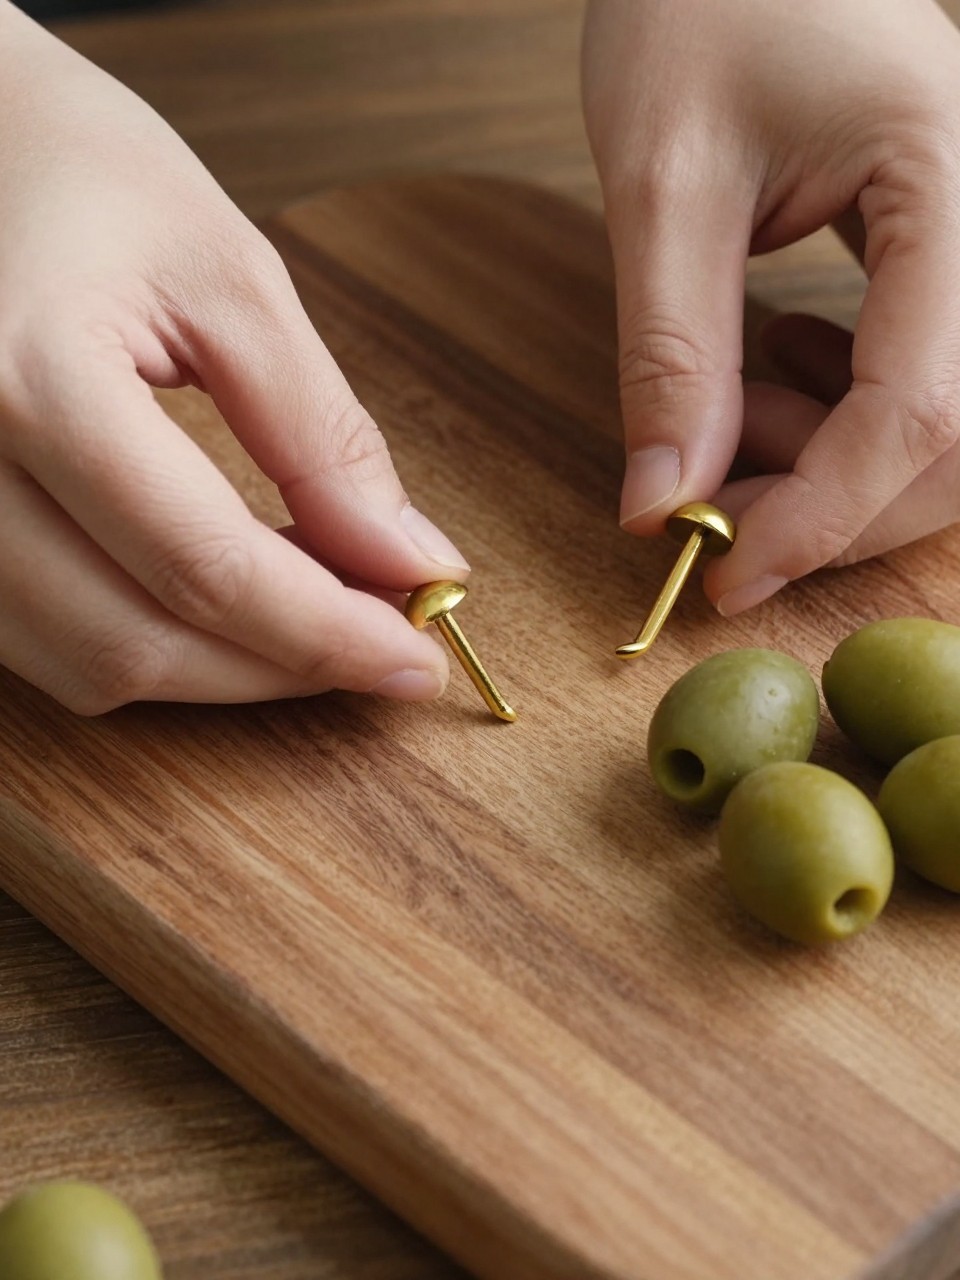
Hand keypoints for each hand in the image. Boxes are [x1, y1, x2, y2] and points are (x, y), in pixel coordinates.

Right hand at [0, 2, 465, 712]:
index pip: (206, 566)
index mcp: (26, 379)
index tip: (418, 657)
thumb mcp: (229, 278)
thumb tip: (408, 560)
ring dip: (219, 668)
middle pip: (140, 644)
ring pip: (87, 667)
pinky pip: (45, 645)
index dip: (329, 632)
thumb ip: (322, 437)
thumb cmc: (82, 172)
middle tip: (379, 642)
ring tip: (311, 615)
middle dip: (281, 664)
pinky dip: (151, 644)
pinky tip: (222, 602)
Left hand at [582, 0, 959, 612]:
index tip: (730, 574)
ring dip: (833, 464)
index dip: (828, 513)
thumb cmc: (698, 9)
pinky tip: (770, 373)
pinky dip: (842, 418)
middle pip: (959, 440)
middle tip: (715, 507)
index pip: (925, 403)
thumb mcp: (664, 182)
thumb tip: (665, 507)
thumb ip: (672, 353)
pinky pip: (928, 382)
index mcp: (957, 175)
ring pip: (948, 426)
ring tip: (733, 412)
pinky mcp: (955, 258)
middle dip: (833, 504)